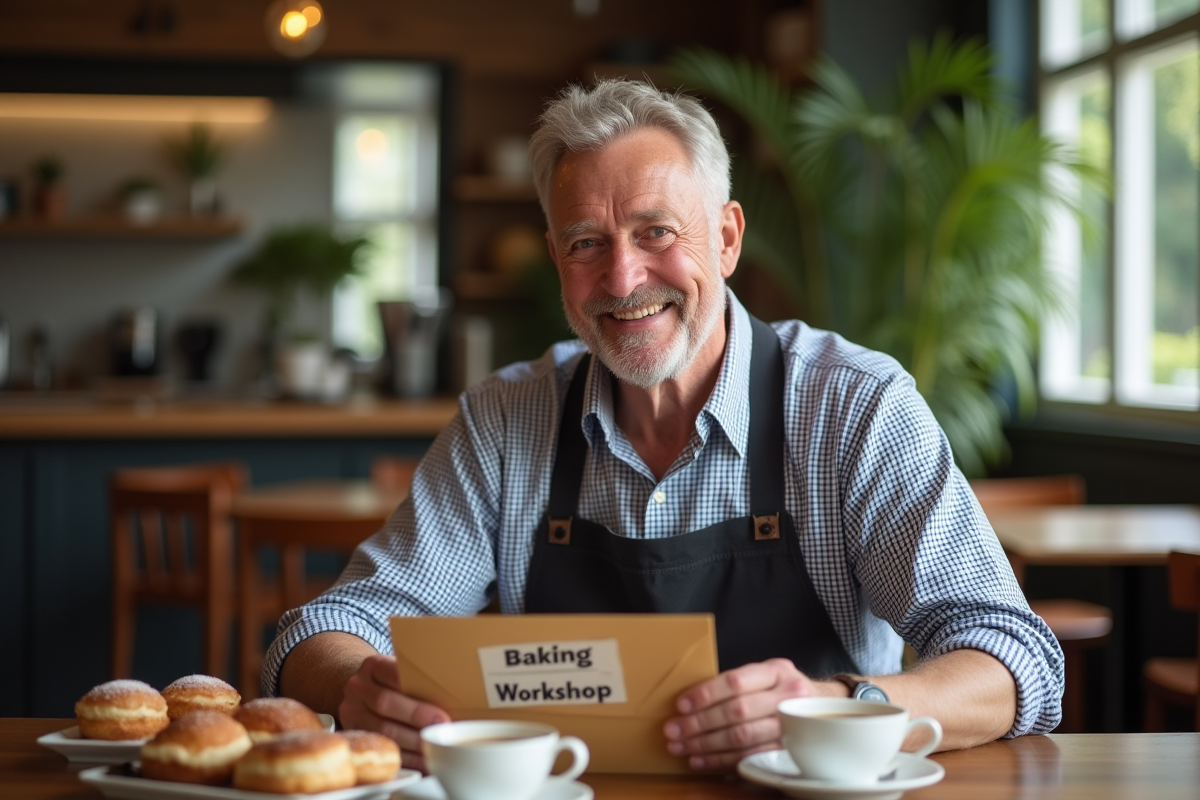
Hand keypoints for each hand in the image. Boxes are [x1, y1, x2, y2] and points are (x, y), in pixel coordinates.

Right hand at [338, 654, 449, 771]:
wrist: (365, 690)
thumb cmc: (394, 681)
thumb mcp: (401, 669)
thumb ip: (419, 675)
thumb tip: (461, 683)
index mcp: (372, 666)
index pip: (390, 672)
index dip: (413, 685)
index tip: (433, 692)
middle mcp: (357, 688)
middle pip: (384, 703)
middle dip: (416, 715)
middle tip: (441, 723)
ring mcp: (351, 713)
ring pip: (382, 730)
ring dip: (412, 741)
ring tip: (436, 745)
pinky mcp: (354, 735)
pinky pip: (381, 750)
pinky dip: (406, 758)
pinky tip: (424, 760)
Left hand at [663, 658, 822, 770]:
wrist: (822, 708)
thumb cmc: (781, 689)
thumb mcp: (765, 675)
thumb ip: (737, 684)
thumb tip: (689, 700)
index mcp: (777, 671)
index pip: (736, 682)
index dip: (706, 694)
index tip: (681, 705)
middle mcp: (788, 696)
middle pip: (737, 711)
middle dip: (699, 723)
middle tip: (673, 730)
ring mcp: (792, 725)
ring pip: (742, 737)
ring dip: (706, 745)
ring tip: (680, 747)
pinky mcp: (789, 750)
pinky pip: (750, 757)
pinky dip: (721, 761)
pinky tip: (701, 761)